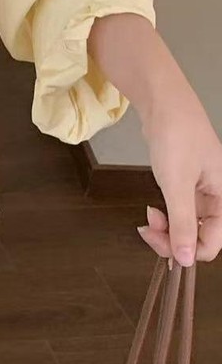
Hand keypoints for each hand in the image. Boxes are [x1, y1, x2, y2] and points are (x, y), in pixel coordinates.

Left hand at [139, 91, 221, 265]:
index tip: (162, 246)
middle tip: (148, 231)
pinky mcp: (185, 181)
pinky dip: (165, 214)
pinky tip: (152, 210)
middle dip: (174, 239)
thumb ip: (182, 223)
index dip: (189, 250)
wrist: (163, 103)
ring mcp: (201, 189)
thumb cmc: (176, 139)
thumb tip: (187, 260)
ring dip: (167, 227)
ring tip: (148, 219)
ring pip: (187, 222)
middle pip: (200, 234)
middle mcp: (217, 195)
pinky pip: (179, 208)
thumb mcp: (177, 184)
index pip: (214, 241)